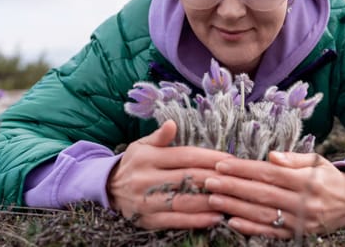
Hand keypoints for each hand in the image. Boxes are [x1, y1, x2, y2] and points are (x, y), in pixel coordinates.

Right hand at [107, 120, 232, 229]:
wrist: (107, 189)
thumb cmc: (134, 163)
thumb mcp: (142, 145)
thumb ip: (159, 136)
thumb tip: (172, 123)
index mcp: (148, 158)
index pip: (185, 156)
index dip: (210, 157)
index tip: (231, 159)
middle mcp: (146, 180)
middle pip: (188, 178)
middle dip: (216, 178)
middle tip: (238, 179)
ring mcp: (147, 202)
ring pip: (184, 201)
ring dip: (210, 200)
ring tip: (232, 198)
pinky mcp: (148, 220)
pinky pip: (176, 221)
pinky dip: (197, 220)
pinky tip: (215, 217)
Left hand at [205, 151, 344, 237]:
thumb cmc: (328, 177)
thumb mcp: (316, 161)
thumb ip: (293, 159)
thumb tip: (272, 156)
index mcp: (306, 180)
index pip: (268, 173)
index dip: (243, 169)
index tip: (222, 164)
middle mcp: (303, 202)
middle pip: (261, 193)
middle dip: (233, 186)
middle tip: (209, 181)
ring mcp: (300, 221)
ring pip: (262, 214)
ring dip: (235, 207)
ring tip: (214, 199)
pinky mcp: (298, 234)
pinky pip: (270, 232)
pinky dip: (250, 228)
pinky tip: (232, 221)